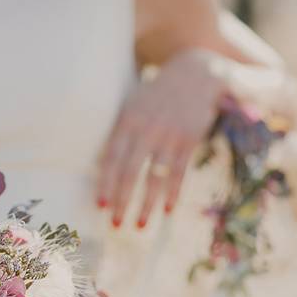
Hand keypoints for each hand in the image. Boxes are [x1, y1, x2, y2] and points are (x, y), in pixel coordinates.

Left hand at [96, 49, 226, 228]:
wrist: (196, 71)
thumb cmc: (156, 96)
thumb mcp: (132, 106)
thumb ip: (120, 134)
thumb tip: (103, 169)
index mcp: (127, 121)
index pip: (111, 158)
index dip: (105, 184)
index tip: (100, 206)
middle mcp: (147, 129)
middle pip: (130, 172)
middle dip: (122, 201)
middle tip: (116, 225)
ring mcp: (169, 134)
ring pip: (155, 177)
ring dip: (147, 204)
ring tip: (139, 225)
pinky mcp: (190, 139)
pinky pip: (179, 172)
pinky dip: (173, 193)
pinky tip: (167, 211)